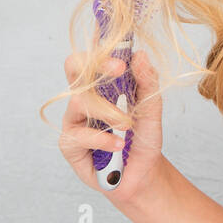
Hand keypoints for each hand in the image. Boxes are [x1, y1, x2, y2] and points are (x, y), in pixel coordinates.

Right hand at [59, 50, 166, 207]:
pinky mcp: (70, 144)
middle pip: (74, 67)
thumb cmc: (144, 140)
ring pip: (81, 101)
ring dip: (109, 112)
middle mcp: (85, 98)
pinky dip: (103, 138)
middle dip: (96, 65)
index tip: (123, 52)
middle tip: (120, 70)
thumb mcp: (152, 110)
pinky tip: (119, 144)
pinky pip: (80, 134)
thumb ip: (147, 83)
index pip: (95, 57)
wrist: (143, 174)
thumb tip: (141, 55)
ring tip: (128, 125)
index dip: (102, 48)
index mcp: (103, 85)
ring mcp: (74, 120)